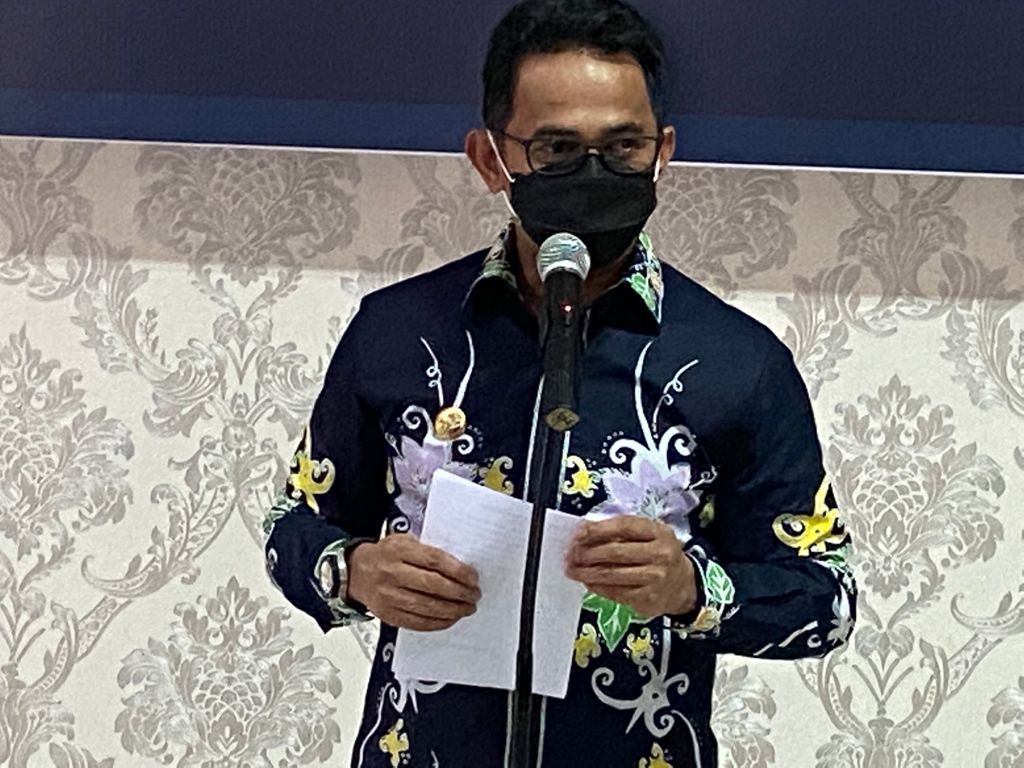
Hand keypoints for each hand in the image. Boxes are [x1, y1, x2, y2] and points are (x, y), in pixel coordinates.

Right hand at [347, 534, 480, 630]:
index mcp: (399, 551)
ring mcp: (388, 596)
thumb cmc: (385, 555)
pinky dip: (438, 623)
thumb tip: (459, 565)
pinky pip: (417, 623)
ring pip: (427, 607)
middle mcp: (392, 573)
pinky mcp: (388, 615)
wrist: (355, 572)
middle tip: (474, 595)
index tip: (473, 577)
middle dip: (459, 592)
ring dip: (452, 610)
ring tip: (467, 608)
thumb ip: (427, 550)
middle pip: (433, 585)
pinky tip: (450, 618)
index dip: (458, 571)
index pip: (434, 561)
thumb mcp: (404, 541)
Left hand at [565, 516, 696, 617]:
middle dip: (587, 552)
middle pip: (616, 552)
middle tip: (570, 553)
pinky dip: (597, 587)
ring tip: (572, 569)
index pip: (624, 526)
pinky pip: (615, 592)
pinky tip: (587, 582)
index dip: (598, 529)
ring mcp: (654, 579)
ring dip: (587, 572)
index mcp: (659, 533)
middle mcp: (660, 555)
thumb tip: (586, 532)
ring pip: (612, 575)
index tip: (578, 532)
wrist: (684, 586)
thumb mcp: (650, 535)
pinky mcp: (646, 599)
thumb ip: (623, 532)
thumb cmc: (660, 555)